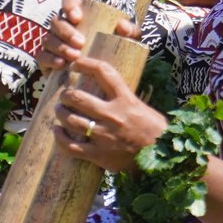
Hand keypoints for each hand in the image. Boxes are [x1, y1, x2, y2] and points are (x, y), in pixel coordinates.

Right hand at [36, 0, 140, 73]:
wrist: (103, 77)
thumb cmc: (114, 51)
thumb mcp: (127, 40)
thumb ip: (130, 31)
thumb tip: (122, 27)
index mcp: (79, 15)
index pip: (68, 1)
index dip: (69, 6)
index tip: (77, 18)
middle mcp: (63, 27)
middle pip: (56, 22)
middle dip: (66, 31)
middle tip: (81, 43)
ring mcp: (52, 42)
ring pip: (48, 39)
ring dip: (60, 47)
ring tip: (74, 56)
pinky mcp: (47, 60)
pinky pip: (42, 56)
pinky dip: (49, 59)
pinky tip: (60, 65)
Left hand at [52, 55, 167, 173]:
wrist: (165, 159)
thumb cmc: (155, 132)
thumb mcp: (142, 108)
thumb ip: (124, 98)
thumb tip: (106, 86)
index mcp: (126, 100)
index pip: (103, 72)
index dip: (85, 63)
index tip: (75, 64)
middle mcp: (113, 116)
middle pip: (77, 97)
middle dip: (65, 95)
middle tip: (64, 96)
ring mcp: (104, 136)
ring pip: (70, 120)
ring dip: (60, 113)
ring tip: (59, 111)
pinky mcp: (99, 155)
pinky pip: (70, 146)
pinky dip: (59, 137)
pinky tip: (57, 132)